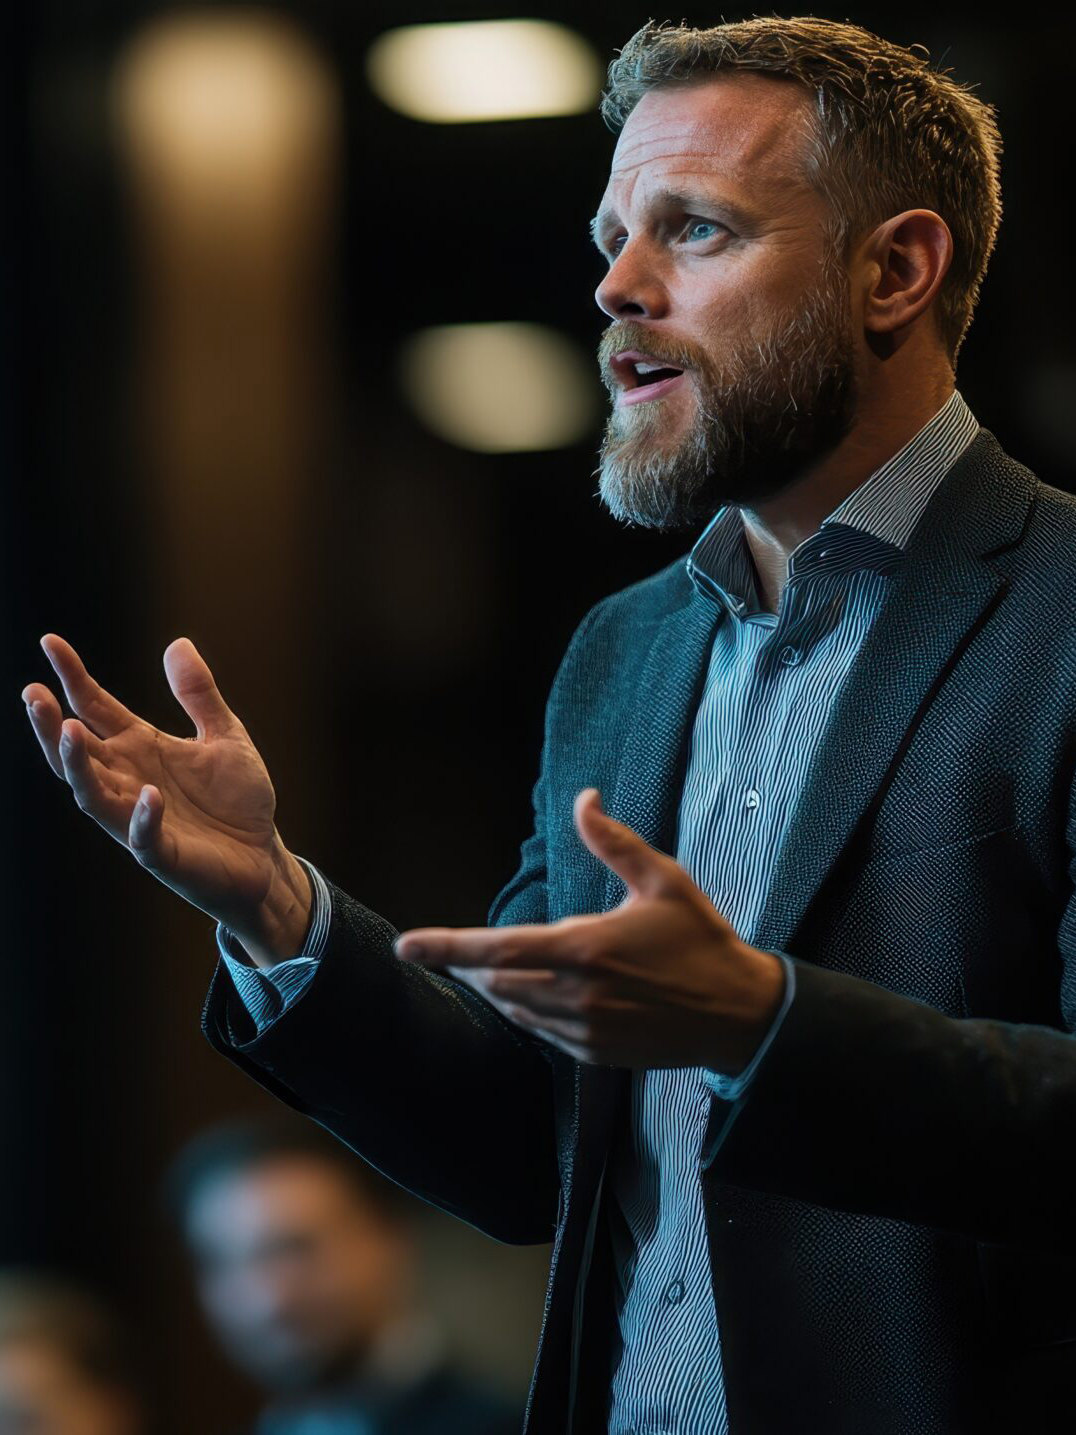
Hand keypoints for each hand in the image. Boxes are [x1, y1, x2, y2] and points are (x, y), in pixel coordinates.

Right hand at [22, 634, 310, 965]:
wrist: (262, 857)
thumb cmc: (237, 800)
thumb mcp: (225, 735)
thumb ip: (200, 694)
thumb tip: (177, 643)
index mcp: (139, 747)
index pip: (95, 706)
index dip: (72, 676)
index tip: (50, 641)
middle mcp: (129, 780)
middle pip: (77, 751)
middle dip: (52, 724)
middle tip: (33, 693)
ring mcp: (140, 818)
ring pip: (93, 794)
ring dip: (78, 765)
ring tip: (68, 730)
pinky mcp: (163, 854)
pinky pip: (143, 838)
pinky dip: (142, 817)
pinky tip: (148, 794)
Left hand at [394, 788, 785, 1068]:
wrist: (739, 1013)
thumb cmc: (701, 940)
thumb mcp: (662, 880)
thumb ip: (613, 842)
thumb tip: (583, 798)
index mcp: (586, 949)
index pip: (496, 948)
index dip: (445, 947)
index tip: (405, 947)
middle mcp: (577, 995)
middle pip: (495, 981)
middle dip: (470, 964)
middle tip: (458, 950)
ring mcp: (585, 1030)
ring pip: (514, 1009)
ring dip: (496, 987)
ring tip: (491, 966)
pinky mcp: (595, 1054)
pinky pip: (542, 1032)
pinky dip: (527, 1010)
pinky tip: (537, 992)